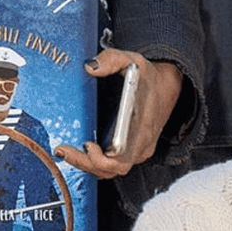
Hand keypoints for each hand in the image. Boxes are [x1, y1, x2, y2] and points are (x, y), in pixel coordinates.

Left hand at [66, 50, 178, 178]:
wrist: (168, 85)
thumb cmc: (150, 77)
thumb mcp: (133, 60)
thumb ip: (111, 60)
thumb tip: (89, 67)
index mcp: (143, 130)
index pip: (122, 159)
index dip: (101, 159)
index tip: (86, 145)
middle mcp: (141, 146)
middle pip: (111, 169)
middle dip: (85, 164)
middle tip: (63, 150)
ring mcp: (137, 151)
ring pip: (110, 171)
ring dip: (87, 166)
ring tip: (66, 152)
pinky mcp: (131, 151)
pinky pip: (112, 166)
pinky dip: (94, 164)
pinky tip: (78, 152)